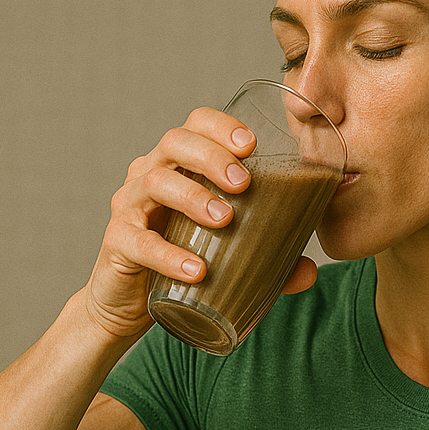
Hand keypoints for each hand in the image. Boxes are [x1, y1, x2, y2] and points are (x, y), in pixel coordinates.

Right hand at [81, 107, 317, 342]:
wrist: (131, 304)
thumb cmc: (182, 261)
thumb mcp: (228, 255)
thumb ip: (270, 261)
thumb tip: (310, 270)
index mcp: (179, 166)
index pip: (195, 125)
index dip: (220, 126)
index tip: (251, 145)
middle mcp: (150, 174)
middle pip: (175, 143)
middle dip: (211, 156)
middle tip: (243, 183)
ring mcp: (130, 206)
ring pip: (154, 182)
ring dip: (192, 197)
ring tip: (225, 220)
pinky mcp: (118, 243)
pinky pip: (138, 241)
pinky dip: (169, 255)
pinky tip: (196, 270)